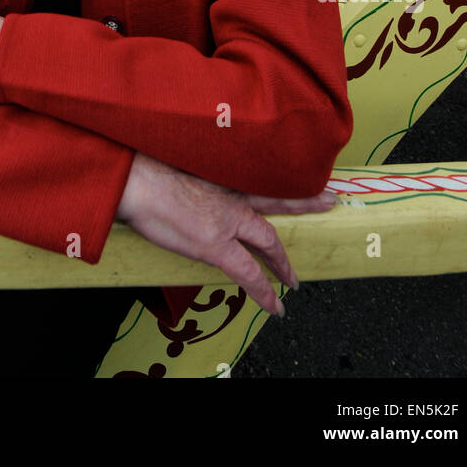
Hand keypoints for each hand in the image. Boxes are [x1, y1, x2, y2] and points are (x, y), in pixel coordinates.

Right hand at [116, 152, 335, 315]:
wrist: (136, 180)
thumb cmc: (145, 167)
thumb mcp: (176, 160)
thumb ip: (190, 170)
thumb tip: (186, 176)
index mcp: (221, 174)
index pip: (258, 175)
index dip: (275, 176)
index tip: (291, 171)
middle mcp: (231, 195)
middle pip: (277, 201)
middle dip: (304, 203)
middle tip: (329, 200)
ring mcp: (228, 222)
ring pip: (268, 242)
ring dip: (283, 263)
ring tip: (294, 281)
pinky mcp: (216, 246)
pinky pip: (249, 274)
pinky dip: (263, 291)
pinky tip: (274, 306)